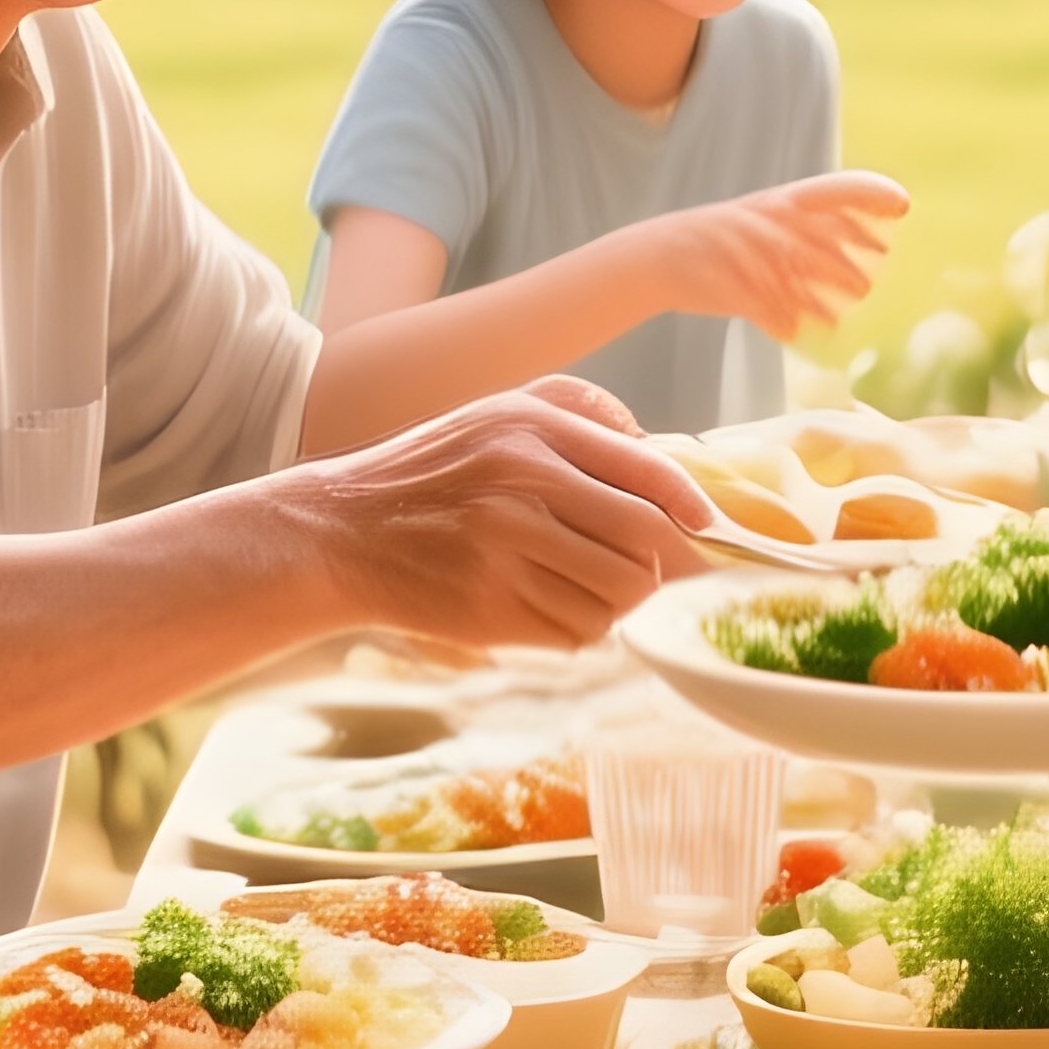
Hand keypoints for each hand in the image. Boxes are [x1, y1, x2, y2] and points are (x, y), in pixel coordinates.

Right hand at [304, 374, 712, 648]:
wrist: (339, 530)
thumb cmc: (435, 473)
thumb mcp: (500, 417)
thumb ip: (582, 424)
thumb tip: (665, 463)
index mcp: (532, 429)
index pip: (647, 472)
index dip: (693, 508)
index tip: (709, 530)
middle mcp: (521, 484)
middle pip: (644, 541)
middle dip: (663, 565)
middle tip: (655, 573)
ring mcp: (504, 550)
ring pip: (618, 594)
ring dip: (621, 602)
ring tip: (590, 588)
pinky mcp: (489, 608)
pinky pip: (578, 631)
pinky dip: (581, 628)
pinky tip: (549, 607)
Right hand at [661, 172, 909, 339]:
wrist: (657, 256)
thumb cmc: (718, 239)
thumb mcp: (762, 217)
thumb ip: (807, 226)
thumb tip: (867, 240)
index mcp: (780, 201)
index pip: (838, 189)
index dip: (873, 194)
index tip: (903, 205)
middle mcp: (773, 225)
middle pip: (832, 247)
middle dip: (855, 268)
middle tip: (869, 280)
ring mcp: (757, 259)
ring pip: (812, 285)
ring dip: (830, 303)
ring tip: (837, 314)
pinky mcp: (743, 293)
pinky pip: (784, 316)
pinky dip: (794, 324)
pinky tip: (797, 328)